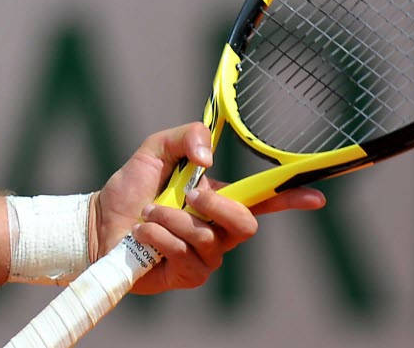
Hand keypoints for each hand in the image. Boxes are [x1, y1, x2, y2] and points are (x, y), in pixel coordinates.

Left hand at [91, 122, 324, 293]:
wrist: (98, 222)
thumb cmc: (131, 188)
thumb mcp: (154, 150)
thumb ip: (185, 138)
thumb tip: (209, 157)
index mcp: (218, 198)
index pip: (263, 199)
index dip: (290, 198)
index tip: (315, 196)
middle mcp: (218, 229)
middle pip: (247, 223)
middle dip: (217, 206)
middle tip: (187, 193)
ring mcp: (205, 255)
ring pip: (208, 238)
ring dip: (172, 218)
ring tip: (147, 212)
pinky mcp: (187, 276)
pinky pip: (184, 255)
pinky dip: (159, 236)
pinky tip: (142, 232)